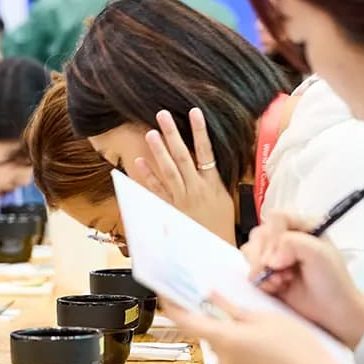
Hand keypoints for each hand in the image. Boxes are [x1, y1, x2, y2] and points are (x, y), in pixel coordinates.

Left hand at [131, 108, 236, 244]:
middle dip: (173, 134)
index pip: (206, 152)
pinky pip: (157, 191)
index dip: (200, 131)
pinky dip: (148, 176)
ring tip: (151, 133)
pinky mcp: (170, 209)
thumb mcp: (224, 199)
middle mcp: (196, 188)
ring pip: (169, 171)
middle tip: (162, 115)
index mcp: (212, 184)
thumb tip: (207, 159)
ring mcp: (181, 199)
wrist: (214, 250)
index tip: (194, 112)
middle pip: (183, 156)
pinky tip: (139, 162)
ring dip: (159, 151)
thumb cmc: (221, 225)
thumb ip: (214, 179)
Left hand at [163, 293, 356, 363]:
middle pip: (210, 336)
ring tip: (265, 342)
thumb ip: (234, 308)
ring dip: (236, 344)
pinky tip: (265, 358)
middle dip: (223, 327)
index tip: (166, 297)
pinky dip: (244, 360)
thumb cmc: (297, 348)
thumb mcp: (266, 318)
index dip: (173, 308)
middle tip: (248, 321)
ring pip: (224, 352)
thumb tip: (212, 295)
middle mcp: (221, 360)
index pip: (186, 322)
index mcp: (225, 338)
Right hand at [242, 212, 363, 347]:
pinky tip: (277, 287)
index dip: (274, 237)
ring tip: (281, 281)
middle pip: (259, 234)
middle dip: (266, 256)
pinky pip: (249, 270)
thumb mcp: (319, 254)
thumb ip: (292, 243)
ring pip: (250, 251)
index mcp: (303, 226)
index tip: (283, 257)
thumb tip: (269, 259)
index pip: (276, 217)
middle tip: (282, 271)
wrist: (332, 312)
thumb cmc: (332, 282)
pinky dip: (260, 281)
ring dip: (262, 269)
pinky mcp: (266, 273)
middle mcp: (287, 237)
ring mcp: (275, 256)